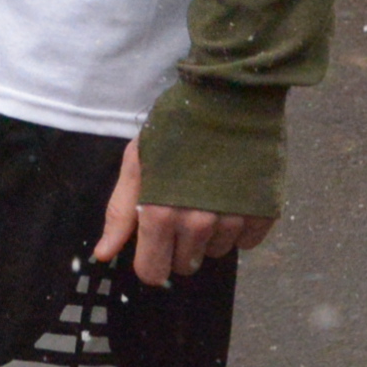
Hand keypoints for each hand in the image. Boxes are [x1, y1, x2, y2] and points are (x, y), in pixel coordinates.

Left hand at [90, 134, 272, 289]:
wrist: (229, 94)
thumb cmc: (175, 126)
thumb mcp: (137, 162)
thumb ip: (121, 212)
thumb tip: (104, 255)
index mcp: (160, 214)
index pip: (152, 272)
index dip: (150, 259)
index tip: (155, 240)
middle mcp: (197, 225)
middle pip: (185, 266)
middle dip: (179, 245)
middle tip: (182, 209)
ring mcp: (233, 220)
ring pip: (216, 253)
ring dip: (210, 234)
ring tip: (209, 195)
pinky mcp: (262, 213)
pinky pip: (247, 242)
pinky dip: (239, 226)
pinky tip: (233, 196)